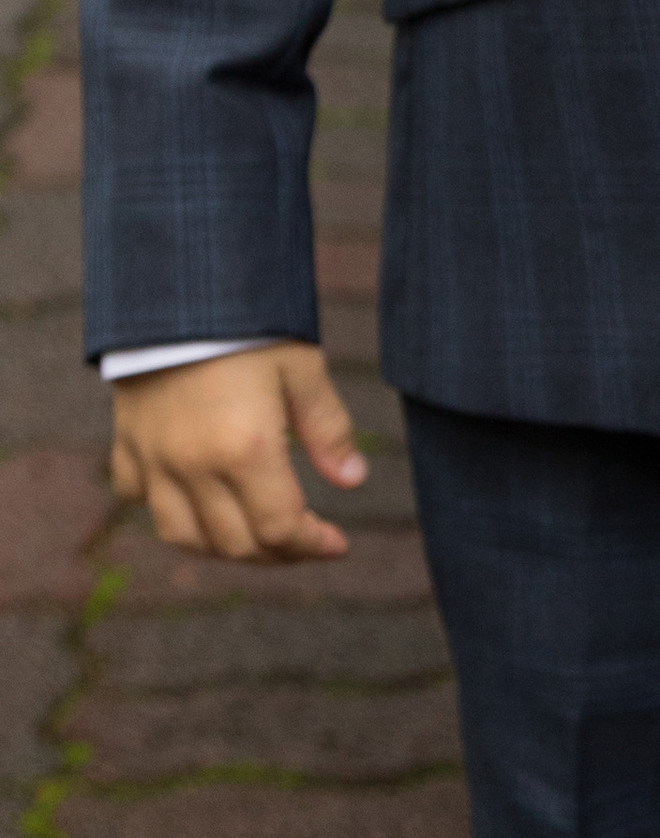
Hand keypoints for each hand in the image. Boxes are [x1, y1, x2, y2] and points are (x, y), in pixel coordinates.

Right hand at [110, 344, 366, 564]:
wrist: (177, 285)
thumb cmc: (249, 322)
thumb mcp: (301, 366)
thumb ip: (327, 429)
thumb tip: (353, 481)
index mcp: (245, 449)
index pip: (280, 529)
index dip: (314, 545)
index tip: (339, 543)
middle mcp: (194, 467)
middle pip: (235, 545)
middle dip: (277, 553)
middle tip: (305, 540)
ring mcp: (155, 461)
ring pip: (184, 536)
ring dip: (225, 546)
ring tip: (258, 533)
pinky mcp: (127, 444)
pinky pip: (141, 499)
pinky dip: (171, 510)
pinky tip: (198, 497)